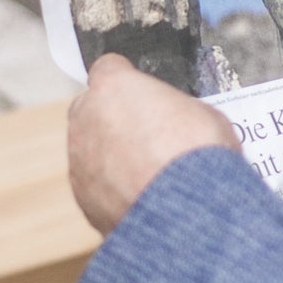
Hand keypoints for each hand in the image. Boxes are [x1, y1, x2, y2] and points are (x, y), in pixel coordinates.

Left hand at [67, 53, 242, 233]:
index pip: (109, 70)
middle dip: (115, 121)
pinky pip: (98, 188)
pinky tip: (146, 198)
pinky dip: (115, 191)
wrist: (189, 212)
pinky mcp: (84, 199)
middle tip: (148, 137)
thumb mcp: (201, 113)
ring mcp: (80, 161)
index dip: (127, 83)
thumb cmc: (197, 156)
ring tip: (151, 174)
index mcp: (113, 87)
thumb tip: (177, 119)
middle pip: (92, 110)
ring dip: (113, 158)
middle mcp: (86, 119)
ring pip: (92, 152)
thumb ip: (173, 109)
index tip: (141, 95)